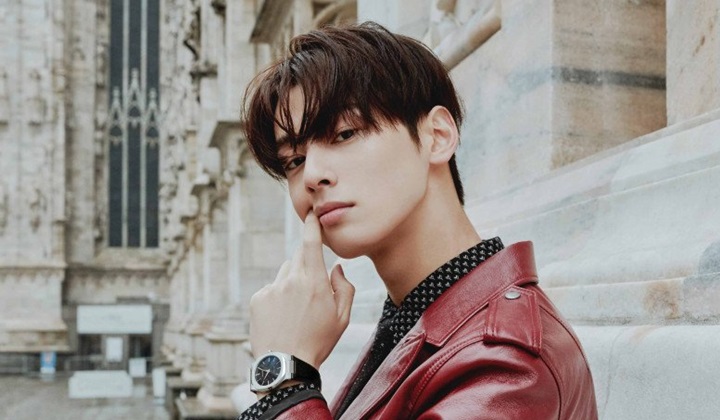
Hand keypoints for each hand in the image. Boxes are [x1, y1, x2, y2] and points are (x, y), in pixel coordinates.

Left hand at [249, 211, 355, 368]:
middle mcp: (291, 280)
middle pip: (298, 258)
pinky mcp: (257, 299)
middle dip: (306, 265)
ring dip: (291, 282)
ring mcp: (272, 289)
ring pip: (284, 274)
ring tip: (296, 311)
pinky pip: (271, 289)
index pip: (311, 243)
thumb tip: (336, 268)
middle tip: (312, 291)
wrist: (286, 365)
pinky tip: (282, 319)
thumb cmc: (318, 342)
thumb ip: (344, 287)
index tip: (311, 214)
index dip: (311, 225)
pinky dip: (277, 298)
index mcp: (315, 282)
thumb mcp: (342, 318)